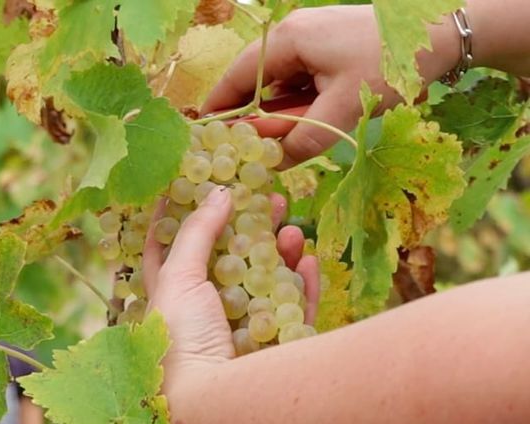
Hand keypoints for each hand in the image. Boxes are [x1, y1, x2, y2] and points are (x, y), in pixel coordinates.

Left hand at [142, 187, 318, 387]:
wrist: (212, 404)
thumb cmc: (181, 340)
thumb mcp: (178, 278)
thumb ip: (197, 233)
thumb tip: (219, 191)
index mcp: (173, 298)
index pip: (169, 252)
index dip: (176, 220)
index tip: (189, 187)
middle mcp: (206, 313)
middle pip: (230, 261)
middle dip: (248, 229)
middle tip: (267, 200)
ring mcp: (244, 330)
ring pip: (266, 282)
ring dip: (280, 253)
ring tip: (291, 227)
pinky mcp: (276, 346)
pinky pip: (293, 311)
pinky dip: (302, 286)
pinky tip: (308, 262)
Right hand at [202, 5, 458, 167]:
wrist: (441, 35)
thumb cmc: (388, 65)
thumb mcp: (342, 109)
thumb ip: (302, 140)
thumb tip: (271, 165)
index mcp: (287, 41)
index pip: (237, 77)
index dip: (219, 108)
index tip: (204, 136)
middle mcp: (293, 38)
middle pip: (257, 85)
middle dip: (254, 120)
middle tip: (246, 154)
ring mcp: (312, 44)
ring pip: (281, 89)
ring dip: (281, 118)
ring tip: (278, 148)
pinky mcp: (328, 54)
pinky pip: (302, 86)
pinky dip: (300, 108)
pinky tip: (308, 127)